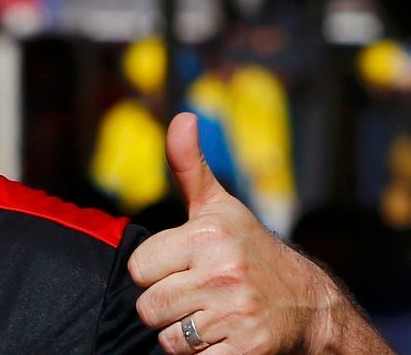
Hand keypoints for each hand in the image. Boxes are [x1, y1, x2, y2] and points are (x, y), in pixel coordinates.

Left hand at [129, 112, 343, 354]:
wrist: (309, 304)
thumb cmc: (251, 250)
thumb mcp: (219, 207)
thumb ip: (190, 165)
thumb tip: (182, 117)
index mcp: (206, 234)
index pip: (139, 267)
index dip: (154, 272)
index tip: (179, 268)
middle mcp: (221, 272)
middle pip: (149, 306)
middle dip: (165, 307)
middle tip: (194, 297)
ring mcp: (235, 313)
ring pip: (169, 339)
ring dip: (183, 336)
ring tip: (207, 317)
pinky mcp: (247, 351)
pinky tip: (222, 340)